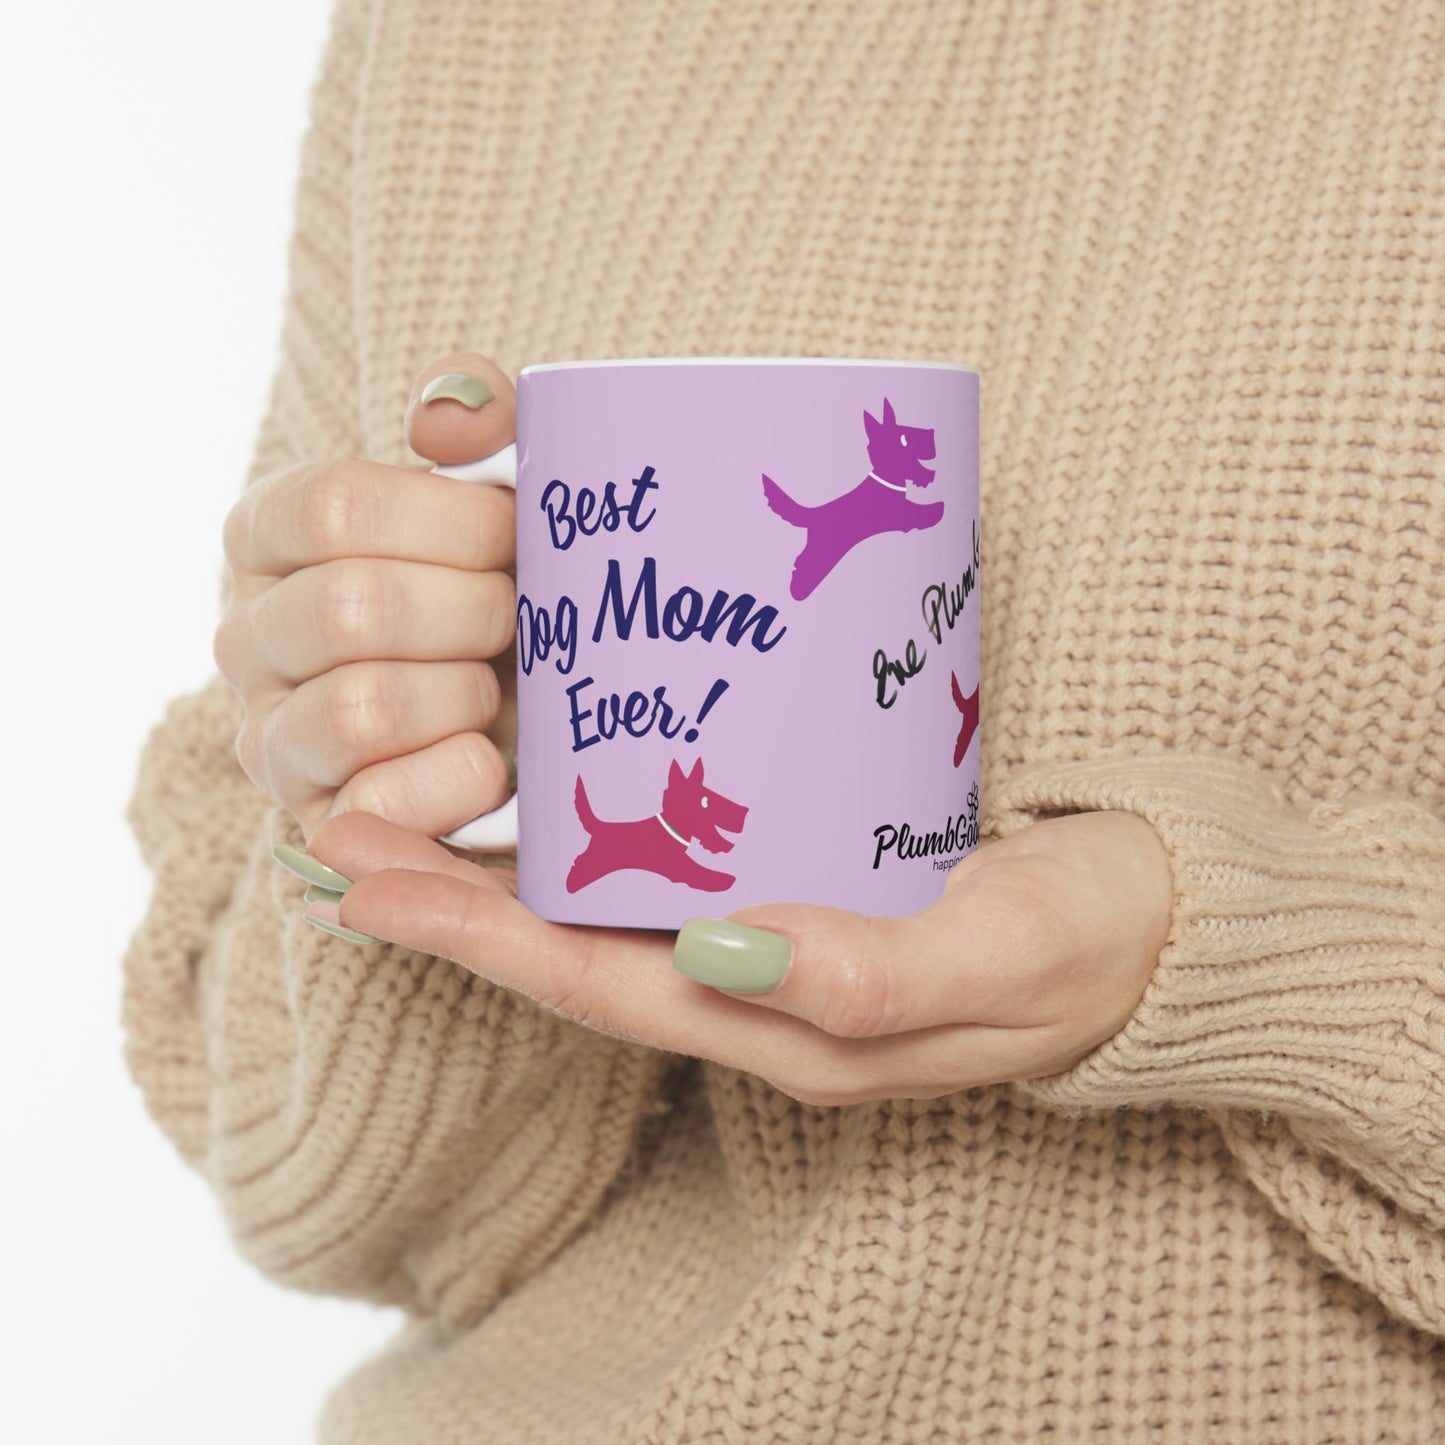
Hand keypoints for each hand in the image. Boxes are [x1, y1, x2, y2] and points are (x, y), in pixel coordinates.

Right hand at [215, 354, 518, 840]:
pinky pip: (380, 804)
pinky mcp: (317, 824)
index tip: (516, 534)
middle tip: (521, 618)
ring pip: (361, 707)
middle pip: (352, 608)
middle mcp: (246, 635)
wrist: (532, 714)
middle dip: (474, 613)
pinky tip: (492, 760)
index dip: (451, 522)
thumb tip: (445, 418)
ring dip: (465, 695)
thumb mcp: (501, 491)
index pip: (332, 506)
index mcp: (270, 535)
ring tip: (495, 688)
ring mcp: (271, 737)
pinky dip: (460, 777)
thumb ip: (478, 421)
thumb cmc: (506, 586)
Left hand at [300, 809, 1172, 1103]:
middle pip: (576, 950)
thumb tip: (721, 951)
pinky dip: (599, 834)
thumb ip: (867, 972)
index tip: (362, 878)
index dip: (472, 935)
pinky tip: (567, 779)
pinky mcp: (811, 885)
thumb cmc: (1091, 939)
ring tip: (414, 796)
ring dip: (508, 864)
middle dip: (453, 898)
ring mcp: (781, 943)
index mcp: (788, 1028)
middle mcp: (762, 993)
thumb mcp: (998, 955)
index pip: (596, 984)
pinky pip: (677, 871)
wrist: (1167, 923)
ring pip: (615, 912)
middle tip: (344, 826)